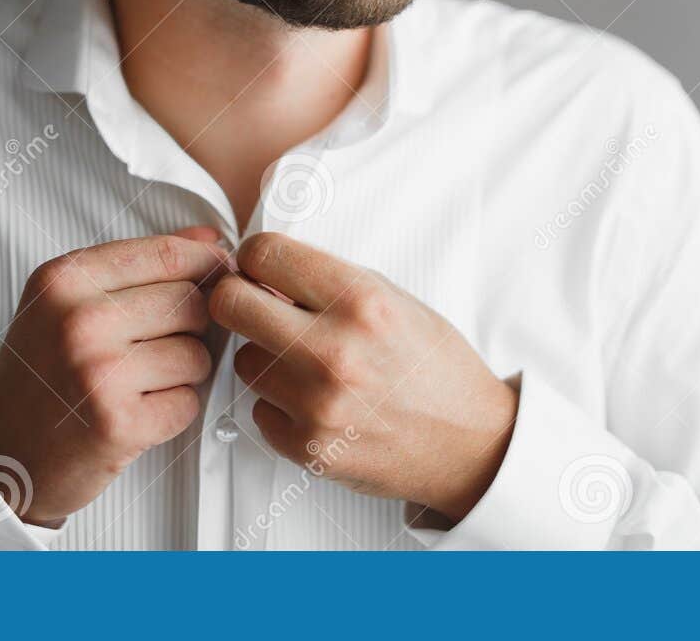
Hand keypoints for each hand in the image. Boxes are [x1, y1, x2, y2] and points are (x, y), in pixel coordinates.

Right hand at [0, 226, 229, 525]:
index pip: (168, 253)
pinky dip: (172, 412)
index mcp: (64, 279)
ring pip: (196, 355)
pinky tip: (135, 413)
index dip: (207, 265)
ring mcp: (97, 373)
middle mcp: (78, 320)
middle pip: (192, 303)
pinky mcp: (116, 423)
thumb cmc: (41, 373)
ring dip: (183, 374)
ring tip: (138, 383)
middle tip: (154, 348)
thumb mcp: (69, 302)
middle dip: (191, 328)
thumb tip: (210, 238)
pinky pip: (187, 403)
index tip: (218, 276)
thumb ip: (140, 264)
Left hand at [208, 232, 516, 522]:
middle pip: (230, 304)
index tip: (258, 267)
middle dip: (238, 299)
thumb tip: (266, 271)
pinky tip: (317, 401)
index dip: (254, 256)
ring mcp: (317, 402)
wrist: (469, 442)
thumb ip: (329, 282)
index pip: (265, 254)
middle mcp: (335, 350)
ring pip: (244, 360)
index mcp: (362, 301)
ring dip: (266, 357)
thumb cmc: (435, 369)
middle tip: (255, 306)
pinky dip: (280, 404)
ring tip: (307, 363)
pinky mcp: (307, 446)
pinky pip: (259, 408)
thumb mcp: (394, 300)